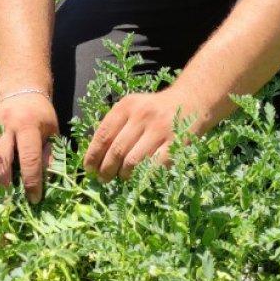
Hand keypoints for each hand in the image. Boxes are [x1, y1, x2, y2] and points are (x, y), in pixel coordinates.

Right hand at [0, 92, 58, 203]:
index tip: (34, 198)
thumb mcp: (53, 131)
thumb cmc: (41, 115)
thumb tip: (48, 179)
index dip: (31, 180)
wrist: (21, 91)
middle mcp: (7, 126)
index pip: (30, 158)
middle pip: (2, 158)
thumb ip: (51, 153)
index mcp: (28, 126)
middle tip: (7, 202)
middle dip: (4, 183)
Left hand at [82, 90, 201, 183]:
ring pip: (133, 161)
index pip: (103, 134)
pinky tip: (139, 178)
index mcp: (127, 106)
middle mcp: (143, 116)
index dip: (93, 155)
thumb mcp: (132, 107)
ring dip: (123, 174)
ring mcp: (160, 130)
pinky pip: (154, 167)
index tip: (89, 168)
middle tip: (104, 178)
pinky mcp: (175, 144)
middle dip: (106, 169)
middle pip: (117, 150)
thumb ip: (115, 125)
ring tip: (121, 177)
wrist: (190, 101)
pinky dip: (143, 176)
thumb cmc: (154, 109)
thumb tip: (95, 155)